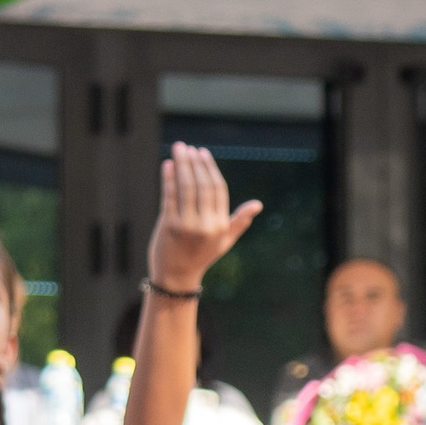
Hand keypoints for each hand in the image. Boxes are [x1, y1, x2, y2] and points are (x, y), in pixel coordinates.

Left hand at [148, 143, 261, 292]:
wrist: (176, 276)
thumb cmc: (201, 256)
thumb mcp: (224, 240)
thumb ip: (239, 221)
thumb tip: (258, 204)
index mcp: (221, 225)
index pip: (218, 189)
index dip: (210, 168)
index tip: (202, 153)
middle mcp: (206, 225)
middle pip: (202, 185)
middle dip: (195, 163)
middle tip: (189, 147)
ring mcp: (186, 225)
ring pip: (186, 187)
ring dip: (182, 165)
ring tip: (179, 148)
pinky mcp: (168, 226)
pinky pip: (169, 196)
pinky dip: (168, 178)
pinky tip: (167, 164)